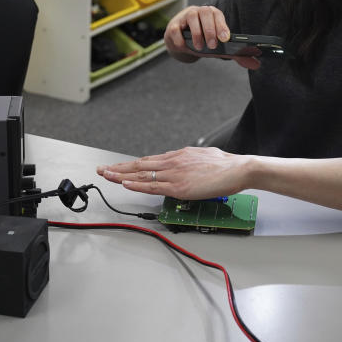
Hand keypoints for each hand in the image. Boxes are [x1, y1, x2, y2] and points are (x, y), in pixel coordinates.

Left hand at [97, 147, 251, 199]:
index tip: (118, 167)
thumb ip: (189, 162)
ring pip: (141, 175)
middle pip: (139, 165)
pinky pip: (152, 186)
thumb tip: (184, 165)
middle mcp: (172, 162)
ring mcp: (174, 174)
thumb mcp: (203, 157)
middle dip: (118, 168)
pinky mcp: (179, 186)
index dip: (130, 164)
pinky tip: (124, 183)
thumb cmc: (226, 165)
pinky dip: (136, 185)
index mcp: (178, 156)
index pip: (148, 161)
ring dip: (121, 175)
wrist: (238, 168)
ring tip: (106, 175)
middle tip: (102, 170)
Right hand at [164, 5, 260, 69]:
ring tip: (199, 47)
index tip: (225, 39)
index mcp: (212, 15)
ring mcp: (185, 17)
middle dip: (210, 30)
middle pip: (205, 13)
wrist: (180, 41)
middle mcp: (199, 12)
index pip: (218, 15)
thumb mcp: (219, 48)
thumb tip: (256, 64)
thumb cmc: (203, 41)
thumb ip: (236, 55)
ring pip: (191, 17)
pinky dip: (180, 38)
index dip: (222, 26)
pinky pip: (175, 28)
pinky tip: (184, 46)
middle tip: (212, 46)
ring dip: (196, 33)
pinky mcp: (173, 25)